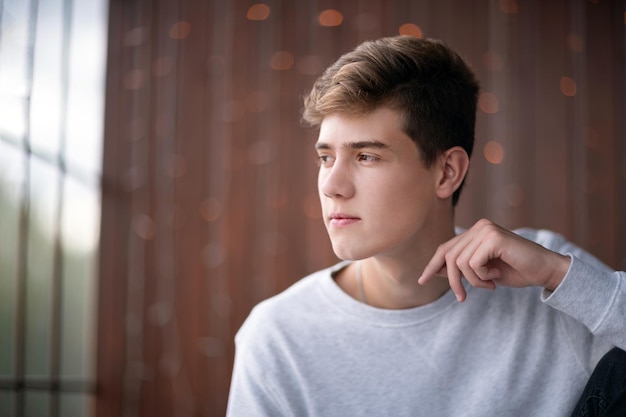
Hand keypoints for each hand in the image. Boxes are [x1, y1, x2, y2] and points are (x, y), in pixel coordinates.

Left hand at [418, 219, 570, 301]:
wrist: (545, 271)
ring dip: (473, 281)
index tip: (422, 280)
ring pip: (459, 262)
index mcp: (475, 232)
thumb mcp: (483, 272)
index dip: (433, 265)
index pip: (445, 248)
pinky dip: (482, 277)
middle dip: (453, 280)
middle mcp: (479, 227)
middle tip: (462, 298)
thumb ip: (462, 268)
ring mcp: (486, 230)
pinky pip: (473, 264)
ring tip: (488, 284)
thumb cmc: (516, 271)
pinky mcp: (493, 238)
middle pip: (449, 256)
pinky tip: (496, 277)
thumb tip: (436, 270)